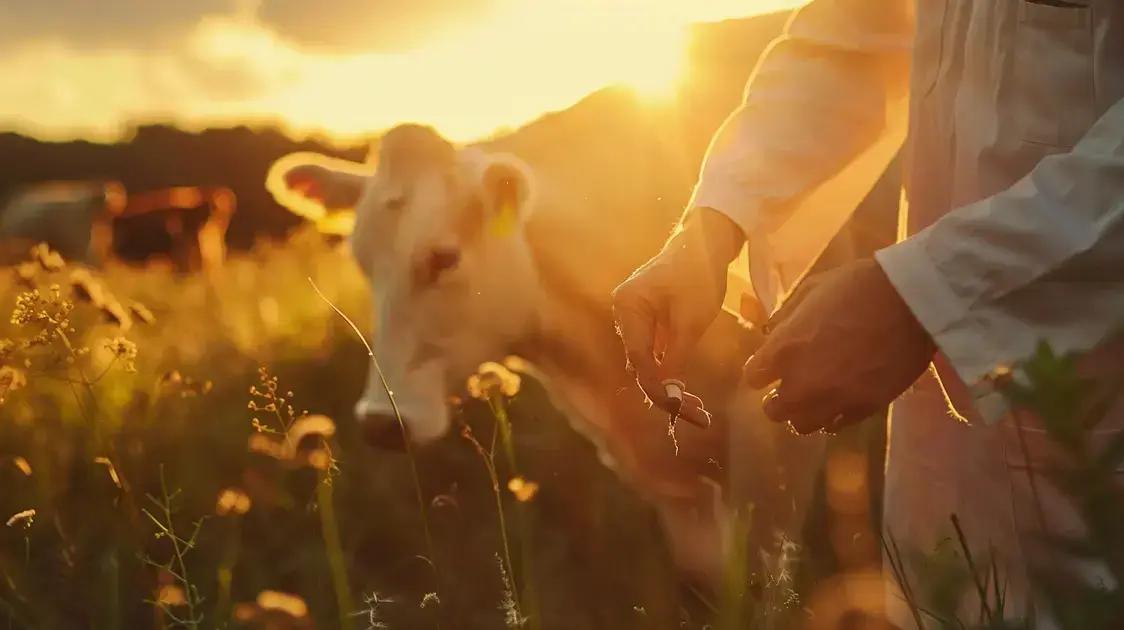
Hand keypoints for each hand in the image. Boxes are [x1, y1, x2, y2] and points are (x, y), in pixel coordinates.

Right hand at [612, 208, 744, 425]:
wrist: (705, 242)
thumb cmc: (698, 273)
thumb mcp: (692, 318)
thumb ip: (675, 355)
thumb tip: (666, 392)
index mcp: (627, 306)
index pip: (638, 358)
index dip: (658, 388)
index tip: (680, 409)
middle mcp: (623, 312)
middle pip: (640, 363)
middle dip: (666, 392)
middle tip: (697, 415)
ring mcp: (634, 316)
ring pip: (647, 362)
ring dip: (669, 385)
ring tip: (697, 410)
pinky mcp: (647, 320)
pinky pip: (654, 353)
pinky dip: (669, 370)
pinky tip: (687, 393)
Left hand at [743, 259, 935, 433]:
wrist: (910, 301)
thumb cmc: (857, 286)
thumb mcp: (811, 289)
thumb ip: (785, 316)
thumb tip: (771, 332)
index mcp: (783, 349)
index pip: (753, 378)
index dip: (761, 372)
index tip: (768, 368)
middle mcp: (802, 382)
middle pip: (774, 411)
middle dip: (778, 399)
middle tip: (790, 387)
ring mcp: (833, 400)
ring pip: (803, 426)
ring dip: (804, 412)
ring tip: (815, 398)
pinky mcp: (864, 409)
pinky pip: (837, 426)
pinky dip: (833, 417)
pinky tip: (839, 401)